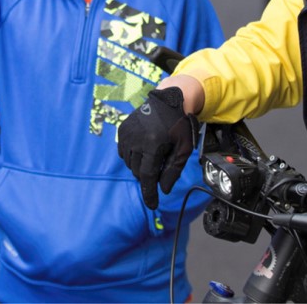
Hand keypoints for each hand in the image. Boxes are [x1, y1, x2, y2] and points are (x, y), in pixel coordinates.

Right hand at [117, 87, 199, 209]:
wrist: (168, 100)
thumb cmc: (179, 125)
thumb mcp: (183, 148)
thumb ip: (173, 171)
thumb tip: (163, 190)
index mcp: (153, 144)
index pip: (147, 176)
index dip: (150, 193)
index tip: (152, 205)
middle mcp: (136, 139)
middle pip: (139, 171)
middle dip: (149, 174)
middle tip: (162, 163)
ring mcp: (127, 133)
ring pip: (130, 164)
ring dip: (141, 165)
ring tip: (154, 153)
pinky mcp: (122, 130)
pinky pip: (123, 153)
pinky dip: (133, 156)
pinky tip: (144, 148)